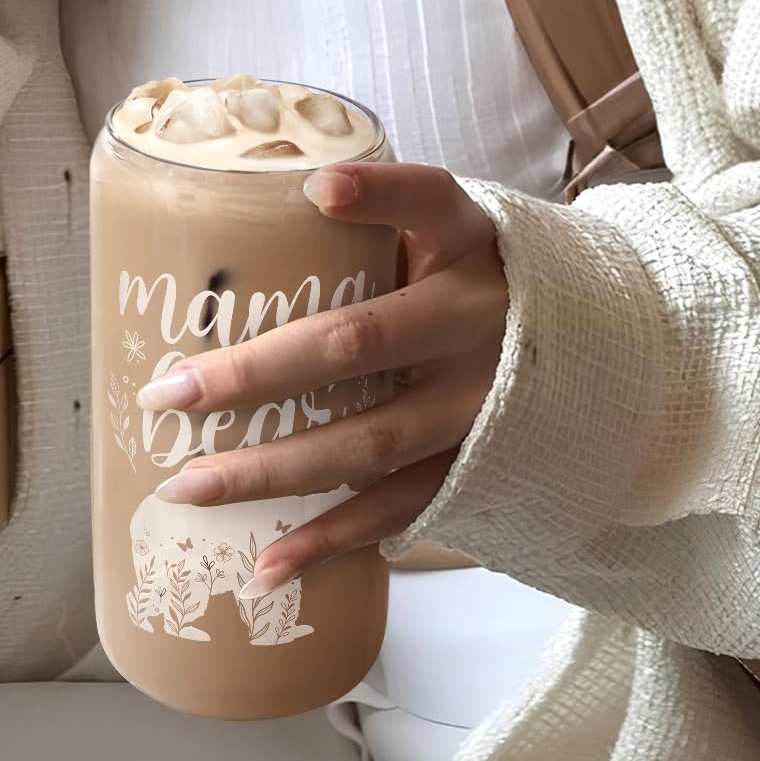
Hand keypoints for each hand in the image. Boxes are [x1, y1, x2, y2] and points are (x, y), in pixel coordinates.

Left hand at [135, 162, 505, 596]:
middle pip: (359, 344)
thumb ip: (385, 227)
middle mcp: (478, 324)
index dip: (379, 194)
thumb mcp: (454, 240)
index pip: (431, 202)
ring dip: (273, 470)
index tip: (317, 191)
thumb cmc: (481, 288)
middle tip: (167, 395)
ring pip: (369, 441)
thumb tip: (269, 222)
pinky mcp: (478, 467)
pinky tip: (266, 568)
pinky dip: (331, 543)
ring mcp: (481, 404)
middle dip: (255, 374)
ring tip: (185, 489)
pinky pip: (399, 509)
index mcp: (471, 248)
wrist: (592, 361)